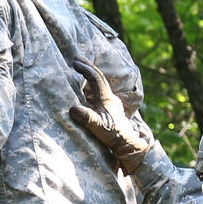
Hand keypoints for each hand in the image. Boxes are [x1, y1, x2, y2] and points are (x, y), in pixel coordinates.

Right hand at [67, 58, 155, 173]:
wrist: (129, 145)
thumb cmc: (114, 136)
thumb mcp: (99, 128)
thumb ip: (87, 118)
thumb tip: (73, 109)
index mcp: (107, 99)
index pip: (95, 78)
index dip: (85, 69)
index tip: (74, 63)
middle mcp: (110, 98)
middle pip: (100, 77)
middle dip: (88, 66)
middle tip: (77, 59)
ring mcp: (112, 103)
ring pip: (101, 83)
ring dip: (91, 74)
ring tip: (82, 68)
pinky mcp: (111, 109)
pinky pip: (101, 91)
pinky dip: (93, 84)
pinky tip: (88, 88)